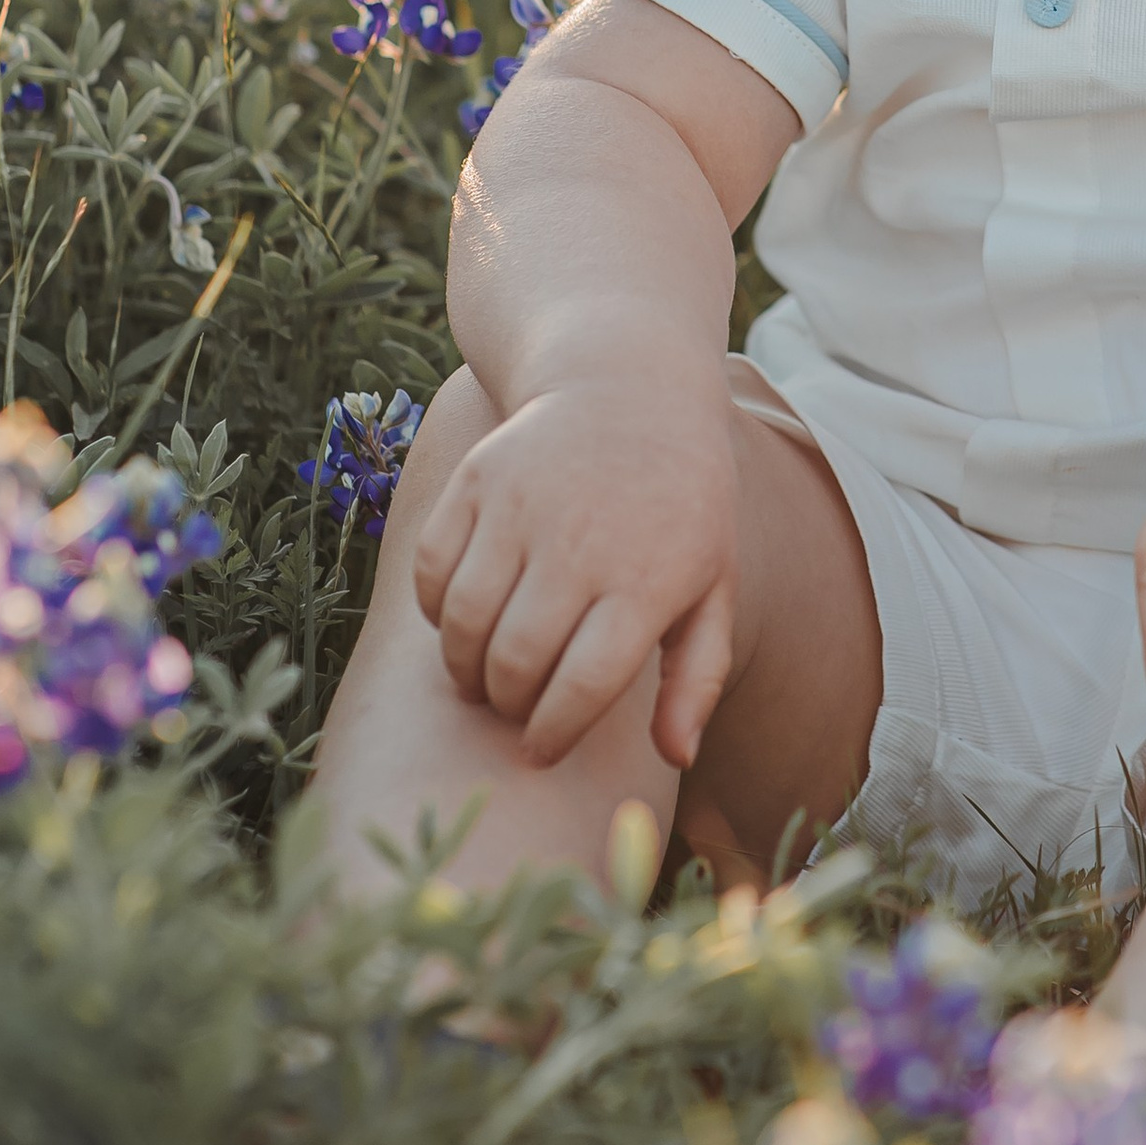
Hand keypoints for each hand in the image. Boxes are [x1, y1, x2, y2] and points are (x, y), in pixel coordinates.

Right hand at [411, 362, 740, 770]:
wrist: (628, 387)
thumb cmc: (680, 505)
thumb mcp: (712, 583)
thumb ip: (697, 675)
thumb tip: (676, 757)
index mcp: (648, 577)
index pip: (583, 686)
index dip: (553, 733)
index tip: (540, 751)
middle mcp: (581, 541)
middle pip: (516, 660)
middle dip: (507, 704)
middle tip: (512, 708)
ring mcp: (523, 505)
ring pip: (464, 621)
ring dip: (464, 667)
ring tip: (482, 677)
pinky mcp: (478, 478)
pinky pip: (432, 568)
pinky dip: (434, 609)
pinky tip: (461, 617)